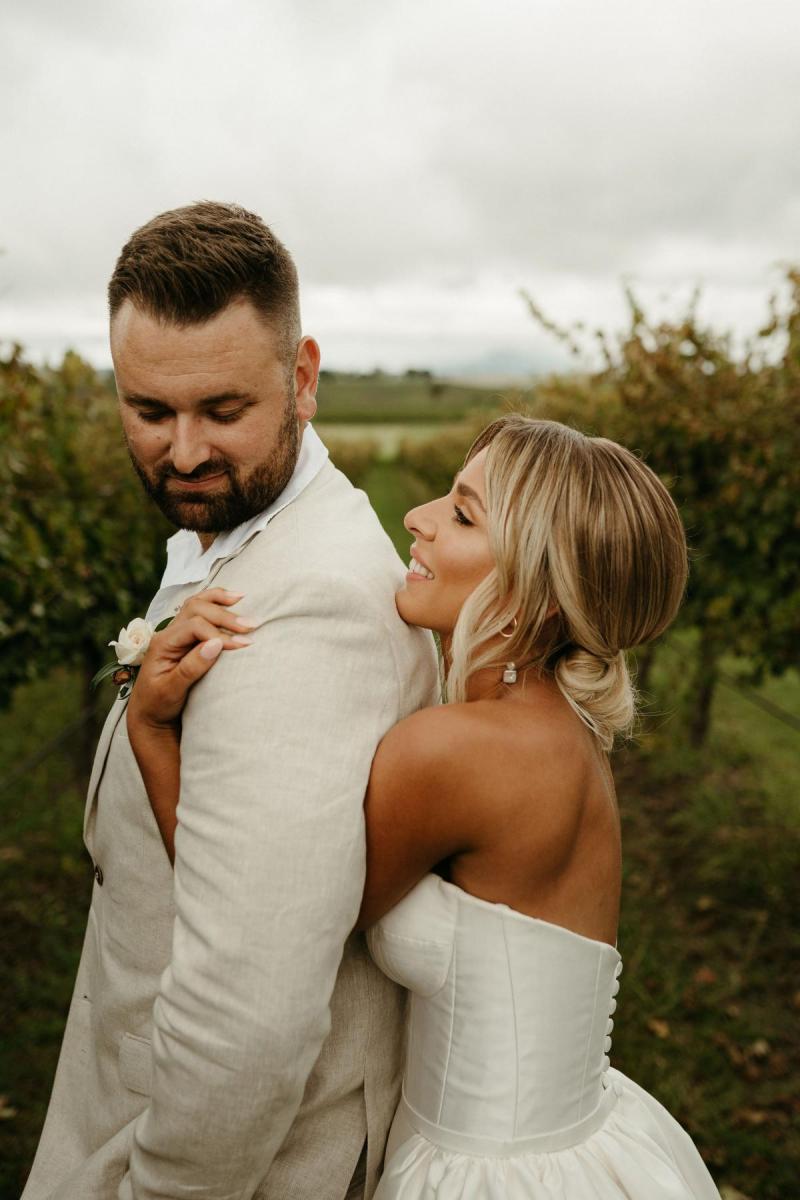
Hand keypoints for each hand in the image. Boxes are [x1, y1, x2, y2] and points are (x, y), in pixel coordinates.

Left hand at [127, 589, 253, 729]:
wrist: (150, 713)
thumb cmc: (158, 704)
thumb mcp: (171, 691)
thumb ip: (191, 668)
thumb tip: (216, 644)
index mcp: (162, 644)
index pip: (194, 627)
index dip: (220, 633)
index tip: (242, 646)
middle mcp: (168, 633)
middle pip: (197, 609)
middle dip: (225, 616)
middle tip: (251, 626)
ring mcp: (176, 632)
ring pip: (197, 603)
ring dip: (221, 601)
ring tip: (243, 598)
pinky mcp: (186, 636)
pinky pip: (199, 610)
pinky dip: (215, 601)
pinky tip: (232, 599)